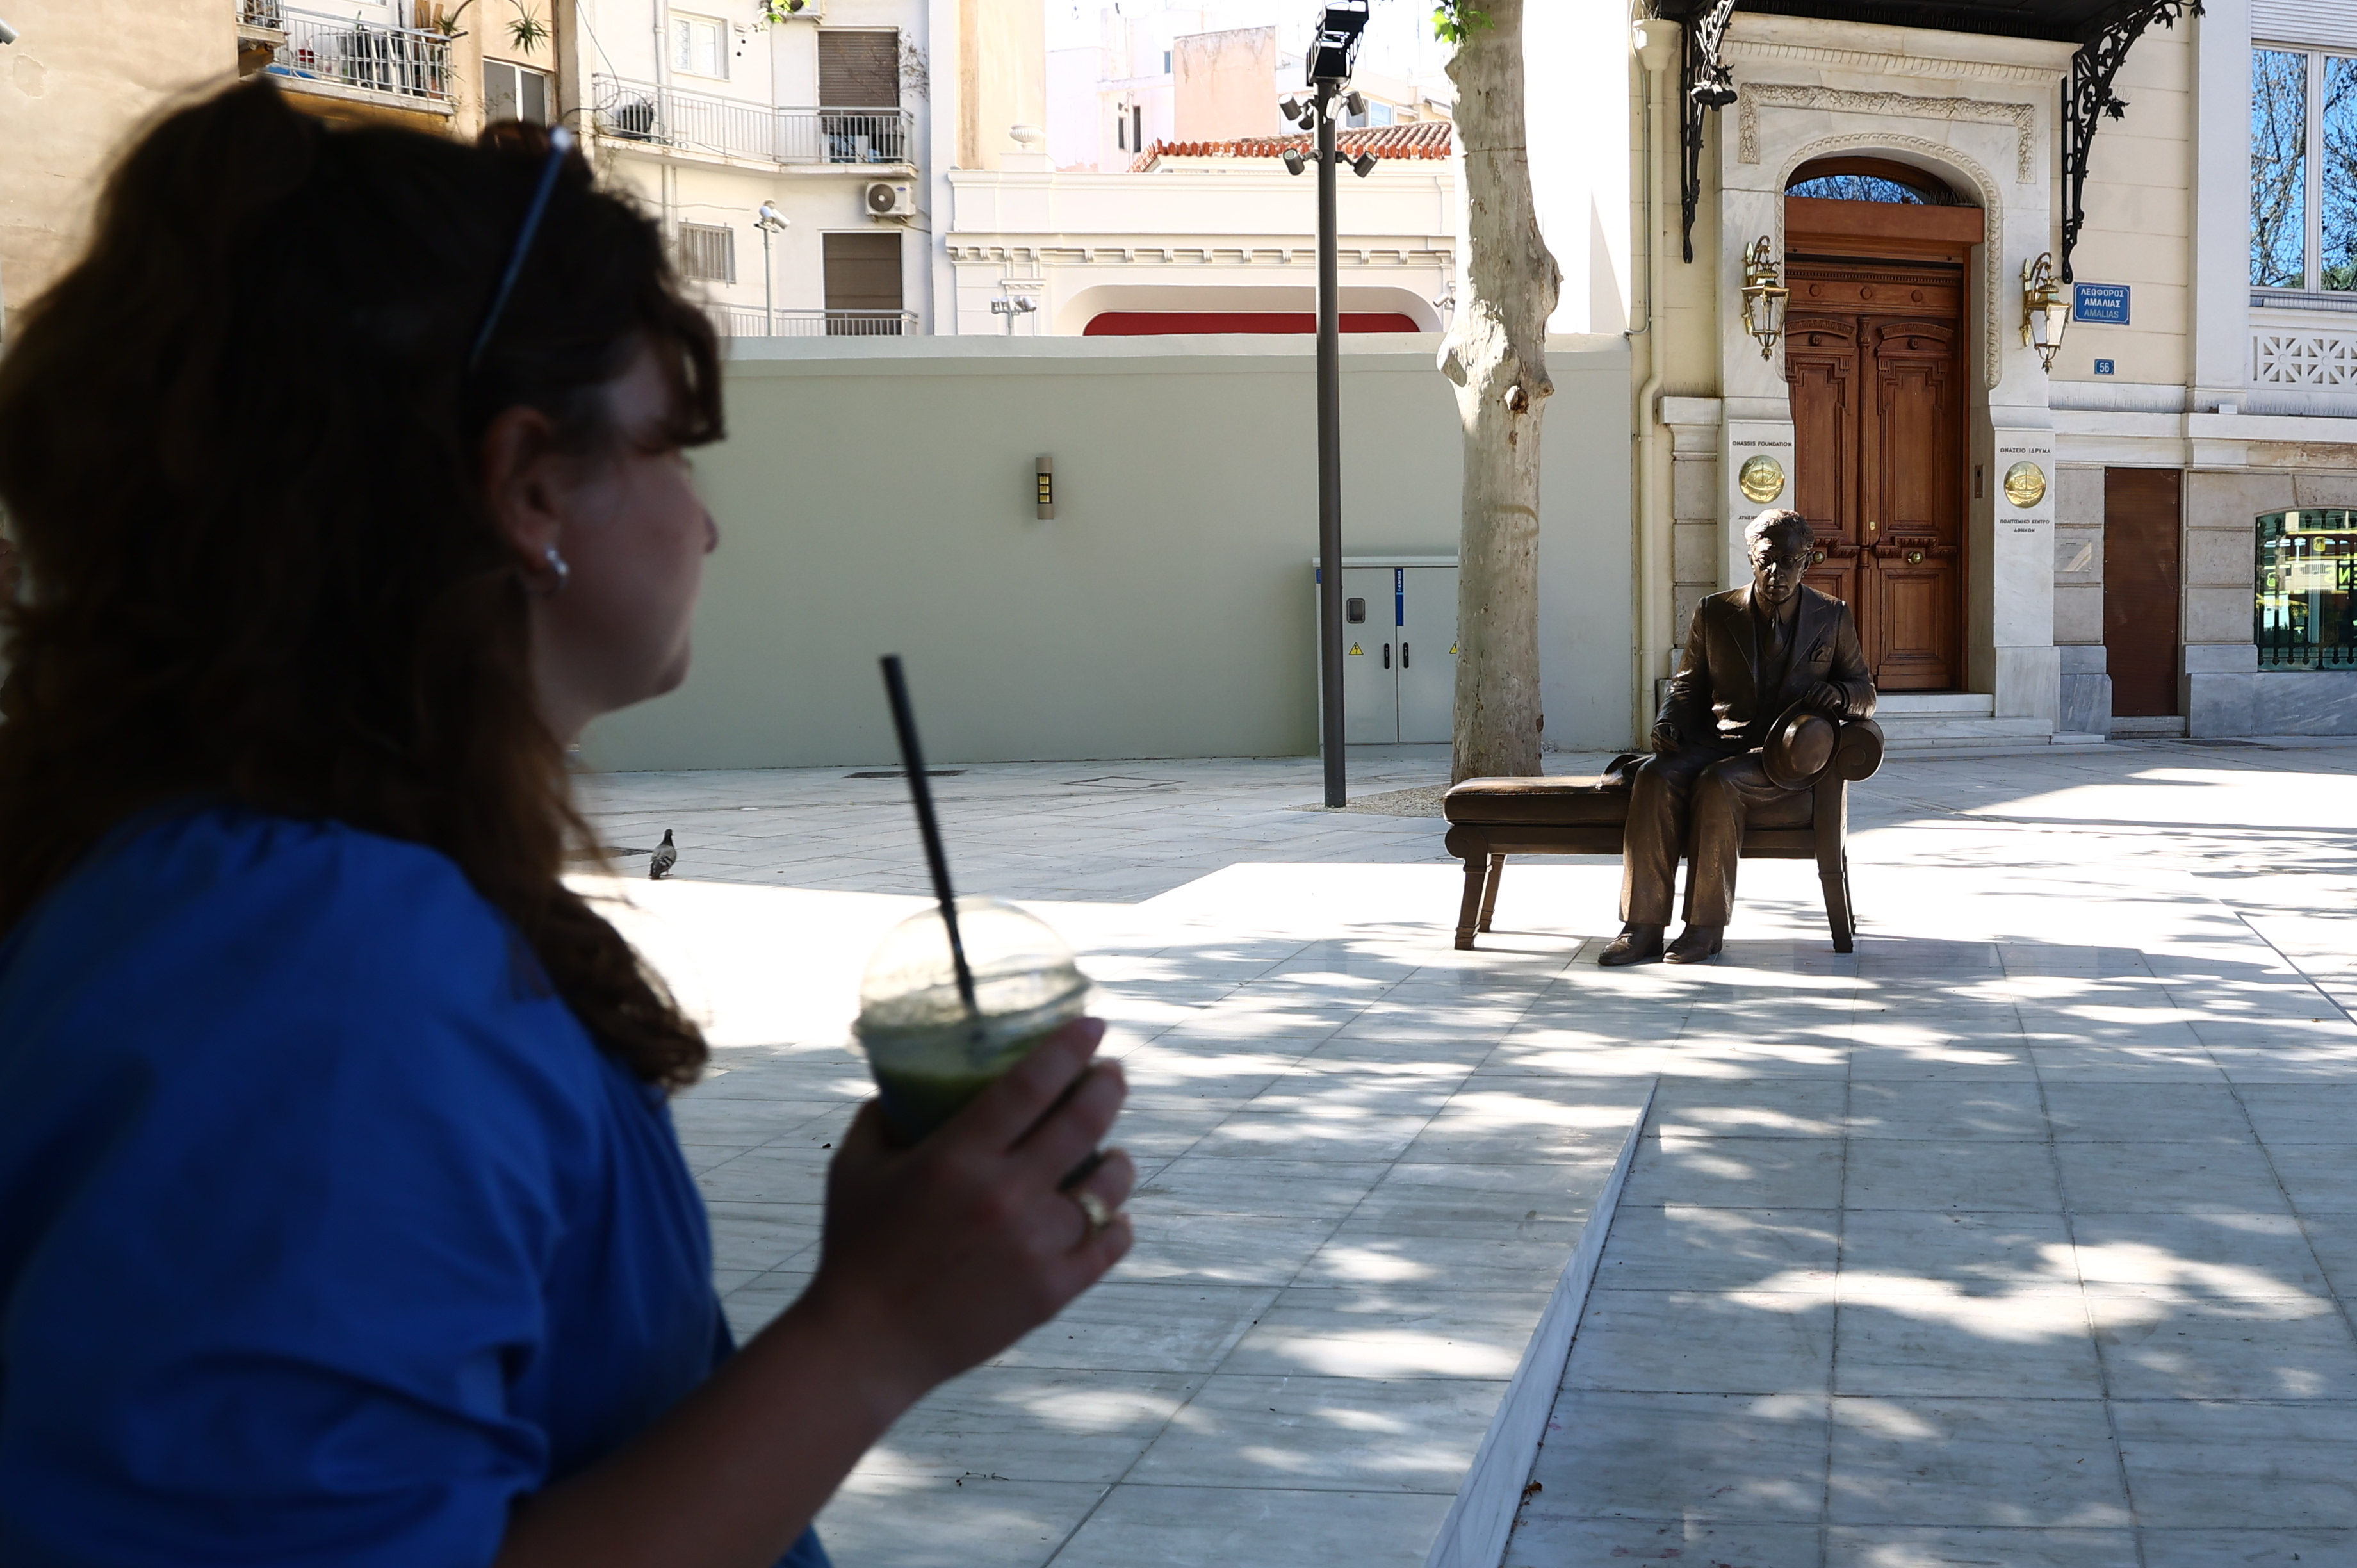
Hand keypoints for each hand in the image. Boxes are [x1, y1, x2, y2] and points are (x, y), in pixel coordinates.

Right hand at [798, 1018, 1134, 1403]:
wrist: (867, 1345)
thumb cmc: (856, 1248)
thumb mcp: (855, 1167)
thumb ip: (882, 1116)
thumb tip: (907, 1082)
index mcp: (958, 1157)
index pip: (1032, 1083)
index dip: (1069, 1046)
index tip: (1092, 1025)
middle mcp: (1005, 1195)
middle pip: (1084, 1122)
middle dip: (1107, 1087)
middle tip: (1111, 1076)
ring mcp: (1035, 1245)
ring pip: (1108, 1185)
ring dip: (1117, 1161)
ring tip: (1112, 1155)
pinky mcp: (1051, 1291)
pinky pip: (1109, 1244)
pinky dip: (1117, 1223)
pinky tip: (1112, 1214)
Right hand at [1650, 721, 1681, 754]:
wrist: (1665, 730)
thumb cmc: (1670, 728)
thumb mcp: (1674, 727)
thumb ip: (1674, 732)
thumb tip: (1675, 739)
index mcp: (1657, 728)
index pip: (1662, 736)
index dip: (1669, 741)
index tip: (1676, 745)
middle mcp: (1653, 734)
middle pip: (1660, 742)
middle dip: (1670, 747)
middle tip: (1678, 749)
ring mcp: (1652, 741)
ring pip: (1659, 747)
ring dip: (1668, 750)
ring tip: (1676, 751)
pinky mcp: (1654, 746)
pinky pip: (1659, 751)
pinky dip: (1666, 752)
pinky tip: (1672, 752)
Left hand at [1804, 681, 1845, 716]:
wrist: (1837, 692)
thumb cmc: (1822, 693)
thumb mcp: (1816, 690)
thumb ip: (1809, 694)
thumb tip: (1797, 702)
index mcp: (1818, 683)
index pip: (1811, 693)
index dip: (1807, 700)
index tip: (1806, 705)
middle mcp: (1826, 686)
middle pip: (1816, 699)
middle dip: (1812, 705)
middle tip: (1811, 708)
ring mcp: (1831, 692)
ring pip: (1822, 704)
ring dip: (1818, 708)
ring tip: (1817, 708)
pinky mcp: (1836, 698)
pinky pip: (1828, 707)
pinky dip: (1825, 709)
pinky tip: (1823, 708)